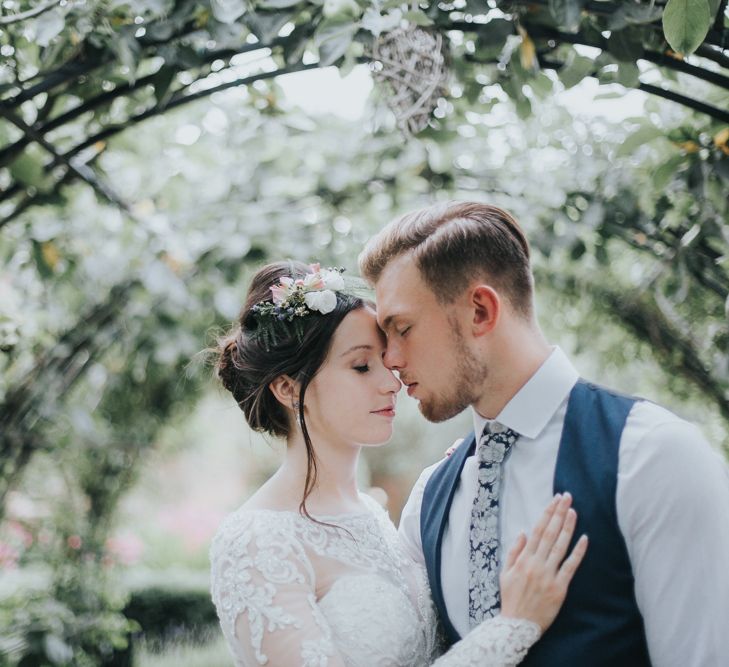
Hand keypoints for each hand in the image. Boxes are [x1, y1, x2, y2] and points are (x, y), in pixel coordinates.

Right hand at [499, 492, 587, 632]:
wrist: (518, 624)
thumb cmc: (511, 598)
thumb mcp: (505, 572)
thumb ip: (514, 551)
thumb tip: (523, 532)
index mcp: (524, 558)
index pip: (538, 530)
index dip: (547, 513)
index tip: (554, 500)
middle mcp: (537, 563)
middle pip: (550, 533)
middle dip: (559, 513)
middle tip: (567, 497)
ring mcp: (549, 575)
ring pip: (561, 546)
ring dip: (568, 527)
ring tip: (574, 510)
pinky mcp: (560, 588)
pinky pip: (570, 567)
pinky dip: (578, 552)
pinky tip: (584, 538)